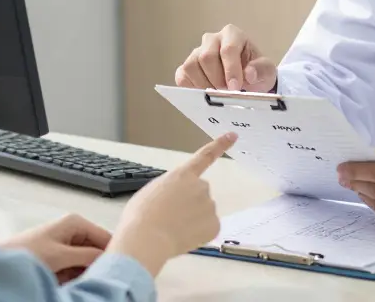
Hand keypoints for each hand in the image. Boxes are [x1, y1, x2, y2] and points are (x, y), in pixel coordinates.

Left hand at [0, 213, 111, 282]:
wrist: (1, 261)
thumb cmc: (23, 252)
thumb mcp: (61, 255)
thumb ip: (88, 256)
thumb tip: (109, 259)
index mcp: (76, 222)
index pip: (106, 237)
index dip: (112, 253)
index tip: (114, 268)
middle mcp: (73, 231)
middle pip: (97, 251)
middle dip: (94, 265)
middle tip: (89, 276)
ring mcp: (66, 245)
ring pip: (87, 262)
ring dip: (83, 273)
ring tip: (72, 279)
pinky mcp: (59, 258)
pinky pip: (75, 269)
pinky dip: (73, 277)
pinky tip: (64, 281)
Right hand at [107, 133, 236, 276]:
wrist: (146, 239)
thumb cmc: (141, 216)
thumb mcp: (152, 191)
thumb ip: (170, 189)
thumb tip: (175, 199)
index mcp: (182, 175)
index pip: (205, 156)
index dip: (220, 145)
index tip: (233, 135)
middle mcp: (201, 186)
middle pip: (199, 193)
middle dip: (190, 203)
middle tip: (170, 217)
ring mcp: (210, 205)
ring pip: (203, 212)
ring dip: (192, 219)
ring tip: (172, 229)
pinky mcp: (214, 225)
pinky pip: (208, 228)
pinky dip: (198, 233)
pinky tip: (182, 237)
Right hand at [175, 24, 276, 91]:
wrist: (248, 81)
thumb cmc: (256, 72)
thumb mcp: (267, 71)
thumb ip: (261, 70)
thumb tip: (249, 73)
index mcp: (232, 34)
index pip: (228, 49)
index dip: (231, 70)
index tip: (236, 87)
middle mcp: (212, 39)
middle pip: (206, 56)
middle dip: (217, 78)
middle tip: (227, 92)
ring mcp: (197, 52)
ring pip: (191, 65)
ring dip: (204, 84)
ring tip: (217, 93)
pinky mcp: (187, 67)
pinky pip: (182, 76)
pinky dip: (191, 88)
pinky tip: (205, 94)